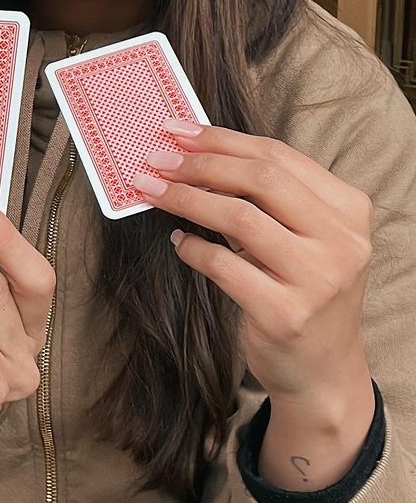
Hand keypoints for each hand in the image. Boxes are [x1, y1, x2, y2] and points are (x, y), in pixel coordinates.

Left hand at [137, 122, 372, 404]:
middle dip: (201, 163)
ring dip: (186, 199)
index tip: (178, 131)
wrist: (323, 371)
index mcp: (349, 210)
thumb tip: (197, 156)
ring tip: (153, 191)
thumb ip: (270, 201)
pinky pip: (223, 266)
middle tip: (156, 159)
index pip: (280, 156)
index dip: (223, 139)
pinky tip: (179, 242)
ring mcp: (317, 279)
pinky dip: (193, 249)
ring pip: (239, 217)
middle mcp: (341, 241)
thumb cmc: (305, 293)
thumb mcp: (306, 239)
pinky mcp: (284, 313)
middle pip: (261, 179)